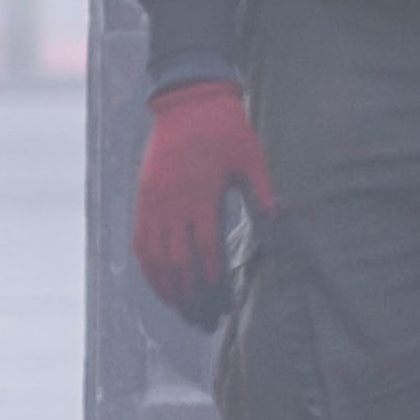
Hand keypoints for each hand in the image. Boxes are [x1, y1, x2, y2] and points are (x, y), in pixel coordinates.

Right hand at [134, 78, 273, 326]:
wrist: (188, 99)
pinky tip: (160, 285)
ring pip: (154, 258)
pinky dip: (149, 268)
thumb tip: (279, 225)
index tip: (224, 305)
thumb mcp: (252, 158)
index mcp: (201, 194)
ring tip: (183, 312)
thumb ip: (262, 194)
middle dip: (191, 297)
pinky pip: (140, 241)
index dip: (212, 283)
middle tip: (206, 321)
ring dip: (167, 289)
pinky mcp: (143, 198)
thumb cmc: (226, 129)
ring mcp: (153, 201)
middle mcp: (172, 202)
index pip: (204, 252)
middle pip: (177, 263)